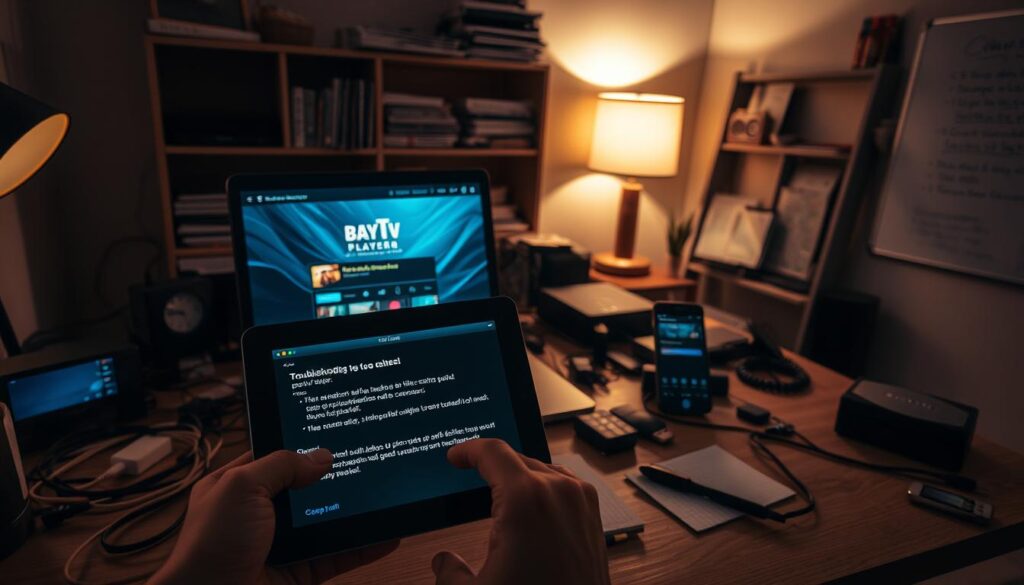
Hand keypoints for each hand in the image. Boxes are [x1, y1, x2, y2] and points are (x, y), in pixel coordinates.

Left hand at [149, 449, 397, 584]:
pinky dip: (362, 547)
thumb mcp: (241, 487)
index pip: (275, 456)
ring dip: (354, 513)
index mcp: (236, 486)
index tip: (336, 432)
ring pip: (325, 522)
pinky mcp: (299, 572)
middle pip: (305, 489)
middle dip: (334, 479)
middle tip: (369, 461)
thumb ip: (282, 464)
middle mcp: (258, 514)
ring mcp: (280, 545)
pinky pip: (336, 555)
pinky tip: (385, 536)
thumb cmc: (211, 545)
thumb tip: (322, 456)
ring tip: (384, 496)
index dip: (302, 445)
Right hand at [432, 439, 609, 584]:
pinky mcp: (593, 517)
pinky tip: (529, 510)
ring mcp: (581, 502)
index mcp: (526, 498)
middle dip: (491, 466)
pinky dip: (542, 490)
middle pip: (517, 459)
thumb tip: (444, 562)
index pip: (492, 452)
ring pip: (542, 470)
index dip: (467, 450)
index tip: (455, 455)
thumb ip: (449, 572)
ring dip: (518, 477)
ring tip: (496, 493)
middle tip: (470, 476)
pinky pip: (563, 487)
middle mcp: (559, 491)